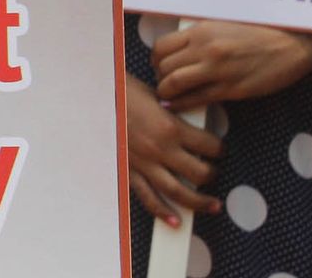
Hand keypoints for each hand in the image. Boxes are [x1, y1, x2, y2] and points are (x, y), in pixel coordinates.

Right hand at [125, 76, 222, 226]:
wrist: (91, 97)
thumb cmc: (121, 92)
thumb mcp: (156, 96)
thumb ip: (176, 113)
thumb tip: (193, 121)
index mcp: (171, 127)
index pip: (210, 145)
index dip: (220, 148)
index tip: (219, 149)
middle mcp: (161, 149)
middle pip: (200, 173)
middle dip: (213, 174)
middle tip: (215, 172)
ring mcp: (145, 164)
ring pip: (179, 192)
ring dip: (199, 201)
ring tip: (212, 205)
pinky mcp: (129, 171)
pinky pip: (148, 197)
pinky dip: (163, 212)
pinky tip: (175, 220)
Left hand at [153, 21, 311, 109]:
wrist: (295, 41)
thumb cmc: (263, 29)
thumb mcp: (225, 22)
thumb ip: (201, 33)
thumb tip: (180, 45)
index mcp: (202, 30)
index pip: (161, 47)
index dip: (156, 59)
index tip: (160, 64)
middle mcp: (206, 49)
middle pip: (164, 67)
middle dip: (160, 76)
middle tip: (164, 81)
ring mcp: (218, 70)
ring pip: (174, 84)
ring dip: (166, 92)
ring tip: (168, 95)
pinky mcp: (232, 89)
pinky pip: (197, 99)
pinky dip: (181, 104)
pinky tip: (177, 106)